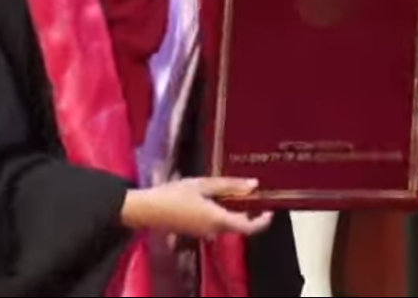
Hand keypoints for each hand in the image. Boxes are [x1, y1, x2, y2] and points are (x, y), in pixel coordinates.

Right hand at [120, 177, 273, 238]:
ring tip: (238, 189)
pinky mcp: (196, 231)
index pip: (248, 227)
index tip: (270, 209)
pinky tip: (220, 196)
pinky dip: (224, 212)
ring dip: (236, 210)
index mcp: (218, 220)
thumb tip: (254, 184)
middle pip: (239, 225)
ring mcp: (204, 233)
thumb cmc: (174, 195)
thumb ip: (229, 185)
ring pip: (228, 223)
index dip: (263, 221)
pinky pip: (217, 223)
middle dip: (249, 211)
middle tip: (254, 193)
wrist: (147, 210)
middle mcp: (214, 231)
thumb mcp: (202, 184)